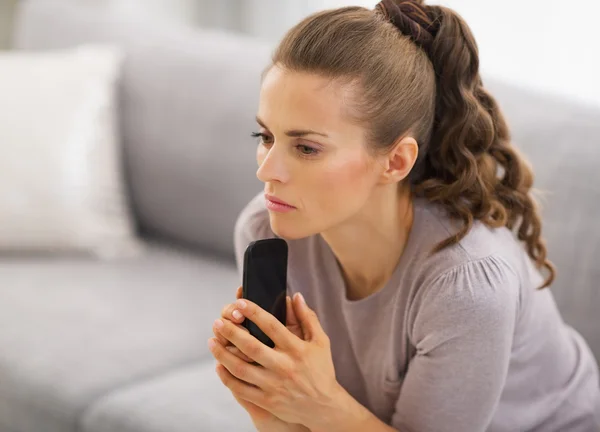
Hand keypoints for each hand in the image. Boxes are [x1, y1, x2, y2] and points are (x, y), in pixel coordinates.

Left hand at [209, 292, 342, 430]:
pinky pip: (241, 389)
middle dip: (232, 332)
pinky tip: (219, 365)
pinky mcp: (267, 401)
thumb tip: (297, 296)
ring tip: (212, 341)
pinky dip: (227, 377)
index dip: (254, 312)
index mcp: (296, 349)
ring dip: (223, 354)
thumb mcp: (321, 341)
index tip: (240, 302)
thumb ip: (308, 318)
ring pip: (241, 368)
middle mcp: (283, 366)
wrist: (324, 407)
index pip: (272, 326)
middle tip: (218, 321)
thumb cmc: (321, 370)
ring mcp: (274, 385)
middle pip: (251, 346)